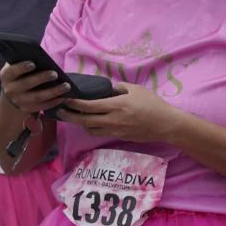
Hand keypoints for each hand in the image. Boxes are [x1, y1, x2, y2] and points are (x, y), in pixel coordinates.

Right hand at [0, 59, 68, 117]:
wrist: (12, 95)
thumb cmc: (19, 75)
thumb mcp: (16, 67)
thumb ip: (23, 60)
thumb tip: (39, 54)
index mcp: (6, 76)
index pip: (12, 71)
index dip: (22, 67)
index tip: (33, 64)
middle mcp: (10, 89)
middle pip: (27, 84)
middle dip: (41, 78)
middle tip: (55, 74)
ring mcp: (19, 101)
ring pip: (37, 97)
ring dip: (53, 92)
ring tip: (66, 86)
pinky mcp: (27, 109)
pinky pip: (42, 106)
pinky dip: (54, 102)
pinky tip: (64, 97)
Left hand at [58, 82, 173, 141]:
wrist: (165, 125)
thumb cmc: (153, 104)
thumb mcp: (136, 89)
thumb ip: (119, 88)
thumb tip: (107, 88)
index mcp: (116, 106)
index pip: (88, 106)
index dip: (74, 103)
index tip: (65, 99)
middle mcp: (112, 120)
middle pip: (84, 120)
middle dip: (69, 116)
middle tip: (59, 111)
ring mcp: (115, 130)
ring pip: (90, 129)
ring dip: (80, 123)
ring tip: (74, 116)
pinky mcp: (119, 137)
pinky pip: (100, 133)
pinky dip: (92, 128)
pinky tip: (90, 122)